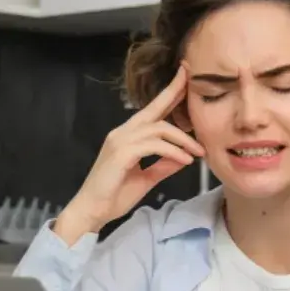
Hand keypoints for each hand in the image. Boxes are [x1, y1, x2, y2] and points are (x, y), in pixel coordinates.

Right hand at [55, 62, 205, 244]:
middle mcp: (122, 133)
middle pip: (154, 109)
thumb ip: (163, 165)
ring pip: (159, 128)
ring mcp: (120, 141)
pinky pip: (154, 146)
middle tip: (193, 80)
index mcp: (127, 136)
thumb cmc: (113, 196)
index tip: (184, 79)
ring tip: (198, 151)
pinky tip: (185, 160)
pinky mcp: (121, 153)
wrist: (91, 211)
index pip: (151, 111)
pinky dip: (172, 151)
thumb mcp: (146, 178)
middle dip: (174, 92)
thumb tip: (184, 156)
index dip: (168, 94)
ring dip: (182, 139)